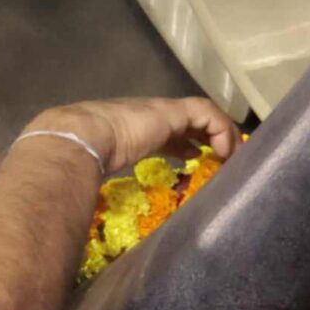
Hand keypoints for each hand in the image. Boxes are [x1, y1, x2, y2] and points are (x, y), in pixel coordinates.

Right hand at [25, 96, 236, 173]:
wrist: (78, 138)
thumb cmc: (82, 156)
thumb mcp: (99, 167)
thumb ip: (106, 172)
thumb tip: (93, 199)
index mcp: (132, 124)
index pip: (165, 127)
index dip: (183, 140)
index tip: (194, 157)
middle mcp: (149, 113)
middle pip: (187, 119)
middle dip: (206, 135)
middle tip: (222, 156)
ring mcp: (160, 110)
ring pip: (202, 114)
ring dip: (220, 133)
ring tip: (231, 156)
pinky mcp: (172, 112)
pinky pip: (207, 114)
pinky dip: (221, 130)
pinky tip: (223, 152)